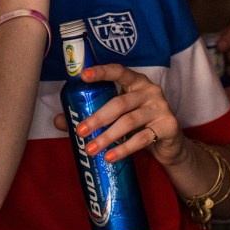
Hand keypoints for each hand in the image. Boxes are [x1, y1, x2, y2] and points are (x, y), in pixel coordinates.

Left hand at [50, 64, 185, 165]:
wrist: (169, 144)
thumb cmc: (139, 124)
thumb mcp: (116, 117)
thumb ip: (90, 115)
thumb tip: (59, 120)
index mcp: (135, 82)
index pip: (118, 72)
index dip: (101, 72)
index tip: (83, 77)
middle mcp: (150, 90)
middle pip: (120, 102)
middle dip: (97, 117)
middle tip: (80, 131)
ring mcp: (160, 108)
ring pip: (129, 121)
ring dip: (108, 136)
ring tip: (91, 149)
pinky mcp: (167, 126)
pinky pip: (142, 138)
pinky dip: (124, 149)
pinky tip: (110, 157)